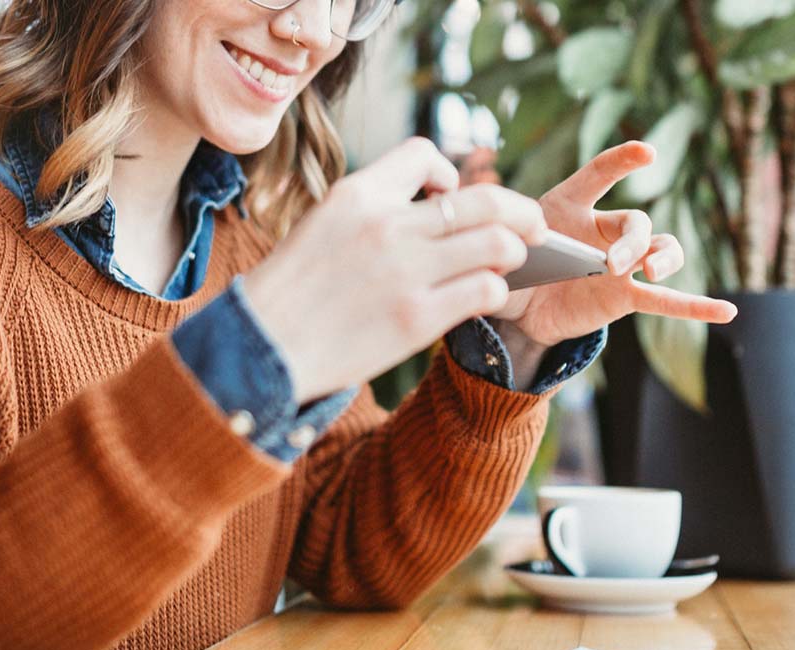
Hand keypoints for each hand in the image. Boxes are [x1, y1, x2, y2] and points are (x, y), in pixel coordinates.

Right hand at [244, 138, 549, 401]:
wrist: (262, 348)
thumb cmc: (292, 291)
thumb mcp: (322, 224)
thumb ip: (376, 208)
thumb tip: (438, 206)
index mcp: (357, 194)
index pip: (426, 155)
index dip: (449, 174)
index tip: (449, 197)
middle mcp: (386, 225)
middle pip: (484, 199)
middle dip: (519, 211)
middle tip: (532, 226)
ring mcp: (405, 272)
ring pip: (497, 242)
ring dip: (513, 250)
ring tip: (509, 262)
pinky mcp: (417, 319)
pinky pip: (485, 290)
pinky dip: (496, 289)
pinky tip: (486, 295)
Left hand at [490, 142, 737, 349]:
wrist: (517, 307)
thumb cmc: (510, 263)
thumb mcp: (499, 249)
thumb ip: (506, 245)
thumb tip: (505, 252)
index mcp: (570, 205)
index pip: (598, 175)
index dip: (622, 161)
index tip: (646, 154)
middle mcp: (604, 230)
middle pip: (636, 223)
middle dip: (632, 242)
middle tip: (613, 263)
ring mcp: (620, 264)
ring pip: (660, 251)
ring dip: (663, 259)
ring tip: (651, 272)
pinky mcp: (625, 297)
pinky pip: (666, 301)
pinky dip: (697, 307)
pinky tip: (727, 313)